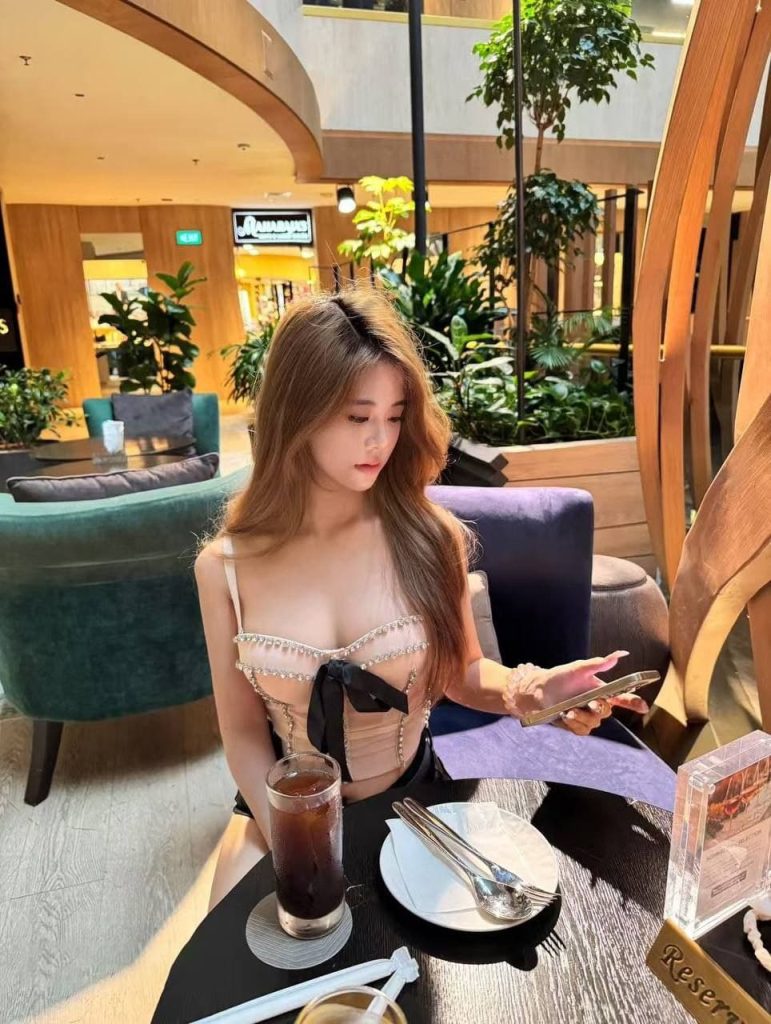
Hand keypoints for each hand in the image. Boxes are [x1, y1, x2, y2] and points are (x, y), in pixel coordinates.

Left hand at [502, 651, 648, 736]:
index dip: (634, 702)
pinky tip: (565, 717)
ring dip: (582, 717)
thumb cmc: (558, 677)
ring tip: (569, 710)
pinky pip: (583, 731)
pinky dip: (574, 725)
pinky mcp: (575, 726)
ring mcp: (586, 716)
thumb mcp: (579, 668)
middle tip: (589, 703)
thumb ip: (600, 663)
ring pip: (594, 723)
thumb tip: (622, 654)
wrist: (537, 691)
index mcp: (600, 690)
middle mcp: (595, 704)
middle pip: (607, 712)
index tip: (644, 706)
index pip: (622, 698)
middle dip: (598, 708)